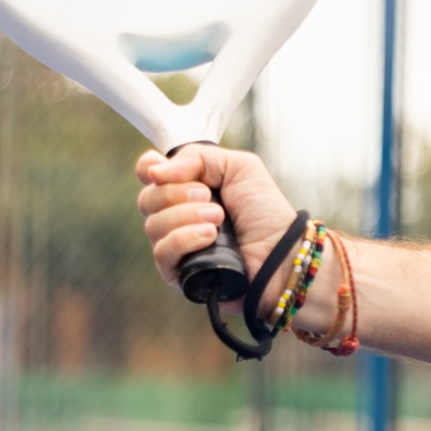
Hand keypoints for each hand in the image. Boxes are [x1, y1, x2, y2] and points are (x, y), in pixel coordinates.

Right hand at [133, 145, 299, 304]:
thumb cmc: (266, 213)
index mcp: (186, 188)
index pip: (148, 173)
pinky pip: (162, 253)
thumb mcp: (240, 168)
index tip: (162, 170)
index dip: (149, 168)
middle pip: (147, 199)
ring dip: (186, 216)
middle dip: (177, 193)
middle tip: (209, 197)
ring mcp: (175, 246)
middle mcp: (175, 216)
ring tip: (219, 219)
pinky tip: (209, 237)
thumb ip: (199, 157)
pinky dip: (184, 239)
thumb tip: (157, 170)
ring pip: (153, 225)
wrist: (283, 252)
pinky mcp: (179, 273)